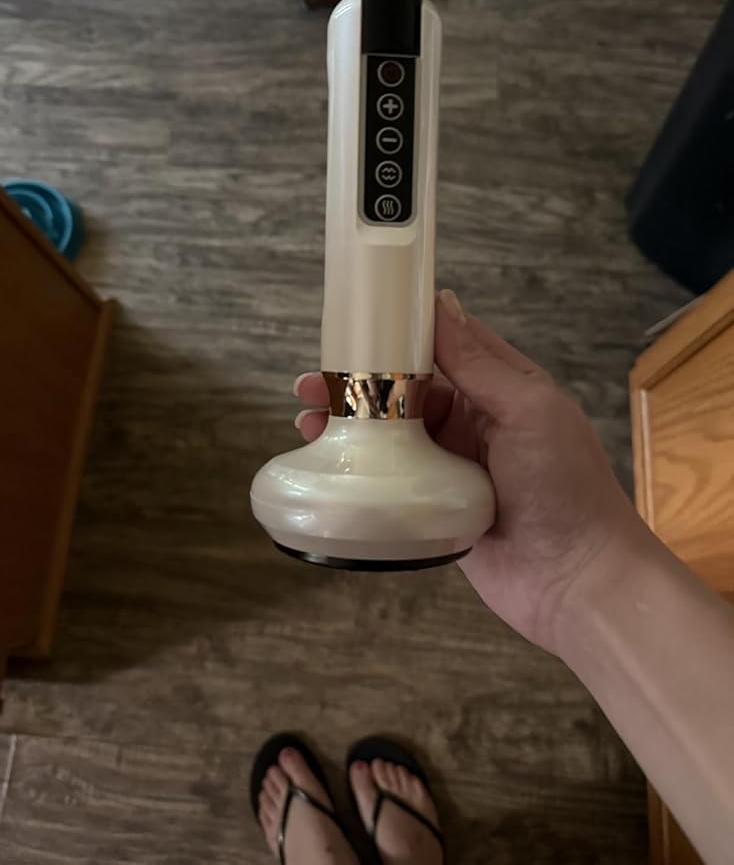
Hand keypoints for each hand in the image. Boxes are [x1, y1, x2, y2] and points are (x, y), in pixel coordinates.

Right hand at [293, 290, 647, 655]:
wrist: (577, 583)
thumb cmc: (564, 486)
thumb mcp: (528, 410)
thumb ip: (478, 363)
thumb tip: (440, 302)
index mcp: (502, 389)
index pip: (444, 345)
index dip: (400, 331)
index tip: (355, 321)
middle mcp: (475, 421)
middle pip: (407, 389)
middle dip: (361, 381)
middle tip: (311, 382)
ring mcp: (453, 465)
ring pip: (393, 433)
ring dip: (351, 422)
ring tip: (307, 418)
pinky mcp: (435, 505)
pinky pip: (393, 478)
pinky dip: (360, 466)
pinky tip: (328, 461)